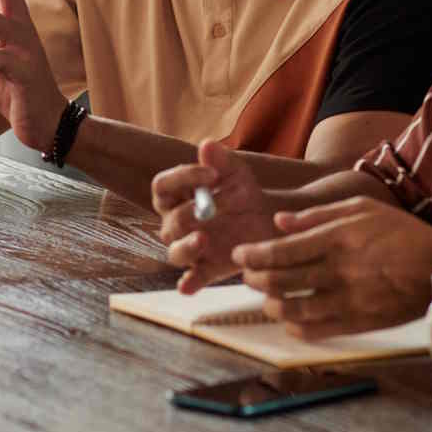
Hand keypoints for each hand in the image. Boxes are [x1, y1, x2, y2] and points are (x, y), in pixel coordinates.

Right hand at [152, 139, 278, 294]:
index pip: (162, 186)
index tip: (212, 173)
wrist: (269, 220)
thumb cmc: (243, 192)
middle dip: (194, 212)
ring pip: (174, 252)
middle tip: (223, 203)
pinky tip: (189, 286)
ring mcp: (191, 248)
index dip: (182, 178)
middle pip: (170, 221)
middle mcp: (176, 225)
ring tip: (203, 239)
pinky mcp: (208, 269)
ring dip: (186, 246)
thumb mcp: (237, 173)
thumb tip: (206, 146)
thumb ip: (221, 159)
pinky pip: (193, 279)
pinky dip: (188, 284)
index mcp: (177, 197)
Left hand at [231, 196, 431, 336]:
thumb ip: (317, 215)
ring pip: (293, 310)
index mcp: (337, 239)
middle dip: (255, 280)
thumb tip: (280, 221)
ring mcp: (348, 299)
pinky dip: (295, 328)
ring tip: (266, 298)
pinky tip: (289, 320)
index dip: (253, 256)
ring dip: (271, 305)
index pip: (281, 251)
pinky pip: (316, 331)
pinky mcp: (358, 322)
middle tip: (248, 276)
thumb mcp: (361, 209)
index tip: (241, 256)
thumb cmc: (401, 232)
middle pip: (280, 282)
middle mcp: (338, 270)